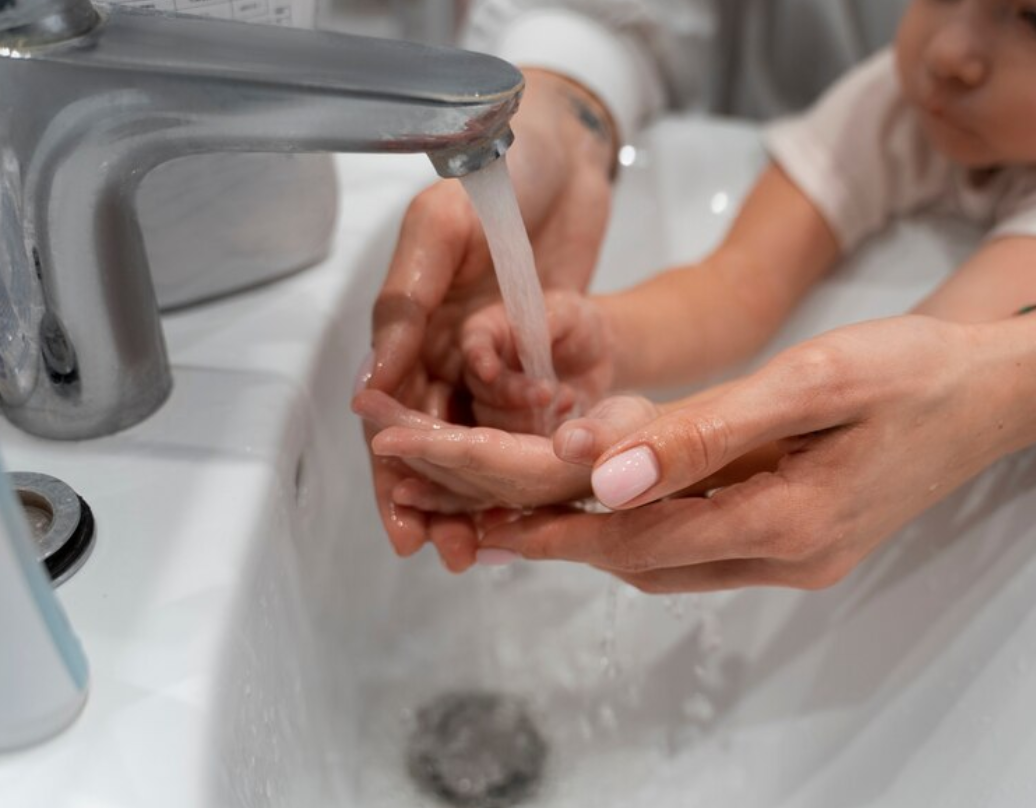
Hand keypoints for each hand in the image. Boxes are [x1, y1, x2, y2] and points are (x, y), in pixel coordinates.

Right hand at [360, 69, 616, 554]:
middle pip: (438, 447)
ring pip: (487, 448)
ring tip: (492, 546)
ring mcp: (503, 363)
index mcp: (414, 330)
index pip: (395, 418)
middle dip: (440, 505)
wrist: (574, 152)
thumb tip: (369, 385)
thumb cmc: (498, 171)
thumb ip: (405, 300)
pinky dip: (536, 466)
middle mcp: (452, 355)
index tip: (405, 527)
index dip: (395, 475)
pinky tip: (541, 503)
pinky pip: (539, 427)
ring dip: (485, 499)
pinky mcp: (552, 363)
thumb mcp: (439, 227)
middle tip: (452, 554)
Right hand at [462, 289, 615, 432]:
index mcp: (491, 331)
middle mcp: (488, 367)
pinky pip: (517, 439)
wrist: (599, 356)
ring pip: (494, 419)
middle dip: (513, 394)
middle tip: (548, 391)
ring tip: (567, 398)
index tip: (489, 371)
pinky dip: (542, 432)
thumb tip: (521, 337)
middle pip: (481, 388)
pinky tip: (568, 413)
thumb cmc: (577, 325)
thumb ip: (548, 320)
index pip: (474, 342)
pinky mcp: (516, 425)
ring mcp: (499, 399)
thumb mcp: (569, 313)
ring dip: (529, 416)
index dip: (478, 358)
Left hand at [478, 307, 1035, 592]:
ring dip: (591, 529)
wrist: (996, 391)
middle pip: (640, 555)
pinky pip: (697, 539)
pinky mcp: (797, 537)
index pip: (639, 539)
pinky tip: (608, 483)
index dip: (550, 530)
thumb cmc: (916, 372)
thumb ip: (707, 430)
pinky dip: (642, 516)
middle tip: (470, 511)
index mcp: (789, 523)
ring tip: (512, 499)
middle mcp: (784, 557)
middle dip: (552, 534)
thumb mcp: (816, 381)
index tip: (476, 519)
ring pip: (664, 553)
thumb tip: (602, 475)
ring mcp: (792, 555)